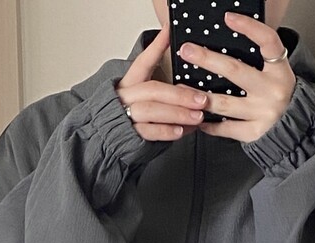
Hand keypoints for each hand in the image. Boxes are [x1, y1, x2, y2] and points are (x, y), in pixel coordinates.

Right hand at [115, 23, 209, 140]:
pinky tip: (180, 131)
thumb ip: (166, 93)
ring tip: (197, 117)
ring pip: (151, 110)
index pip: (143, 61)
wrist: (113, 139)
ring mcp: (126, 115)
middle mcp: (126, 96)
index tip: (169, 31)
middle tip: (201, 99)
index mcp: (130, 83)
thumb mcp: (148, 99)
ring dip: (177, 113)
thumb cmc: (136, 117)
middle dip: (179, 95)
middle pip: (152, 90)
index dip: (156, 46)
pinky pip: (148, 132)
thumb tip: (193, 90)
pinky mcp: (129, 135)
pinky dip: (166, 131)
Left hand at [177, 12, 294, 142]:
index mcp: (279, 71)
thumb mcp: (277, 73)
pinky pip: (226, 128)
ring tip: (182, 88)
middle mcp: (272, 91)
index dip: (249, 27)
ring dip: (199, 96)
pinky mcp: (254, 133)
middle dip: (207, 59)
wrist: (297, 128)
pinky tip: (198, 117)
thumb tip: (228, 40)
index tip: (228, 18)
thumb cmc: (280, 96)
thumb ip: (259, 60)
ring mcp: (263, 113)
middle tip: (187, 51)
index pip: (268, 41)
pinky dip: (209, 124)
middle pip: (235, 71)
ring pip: (224, 103)